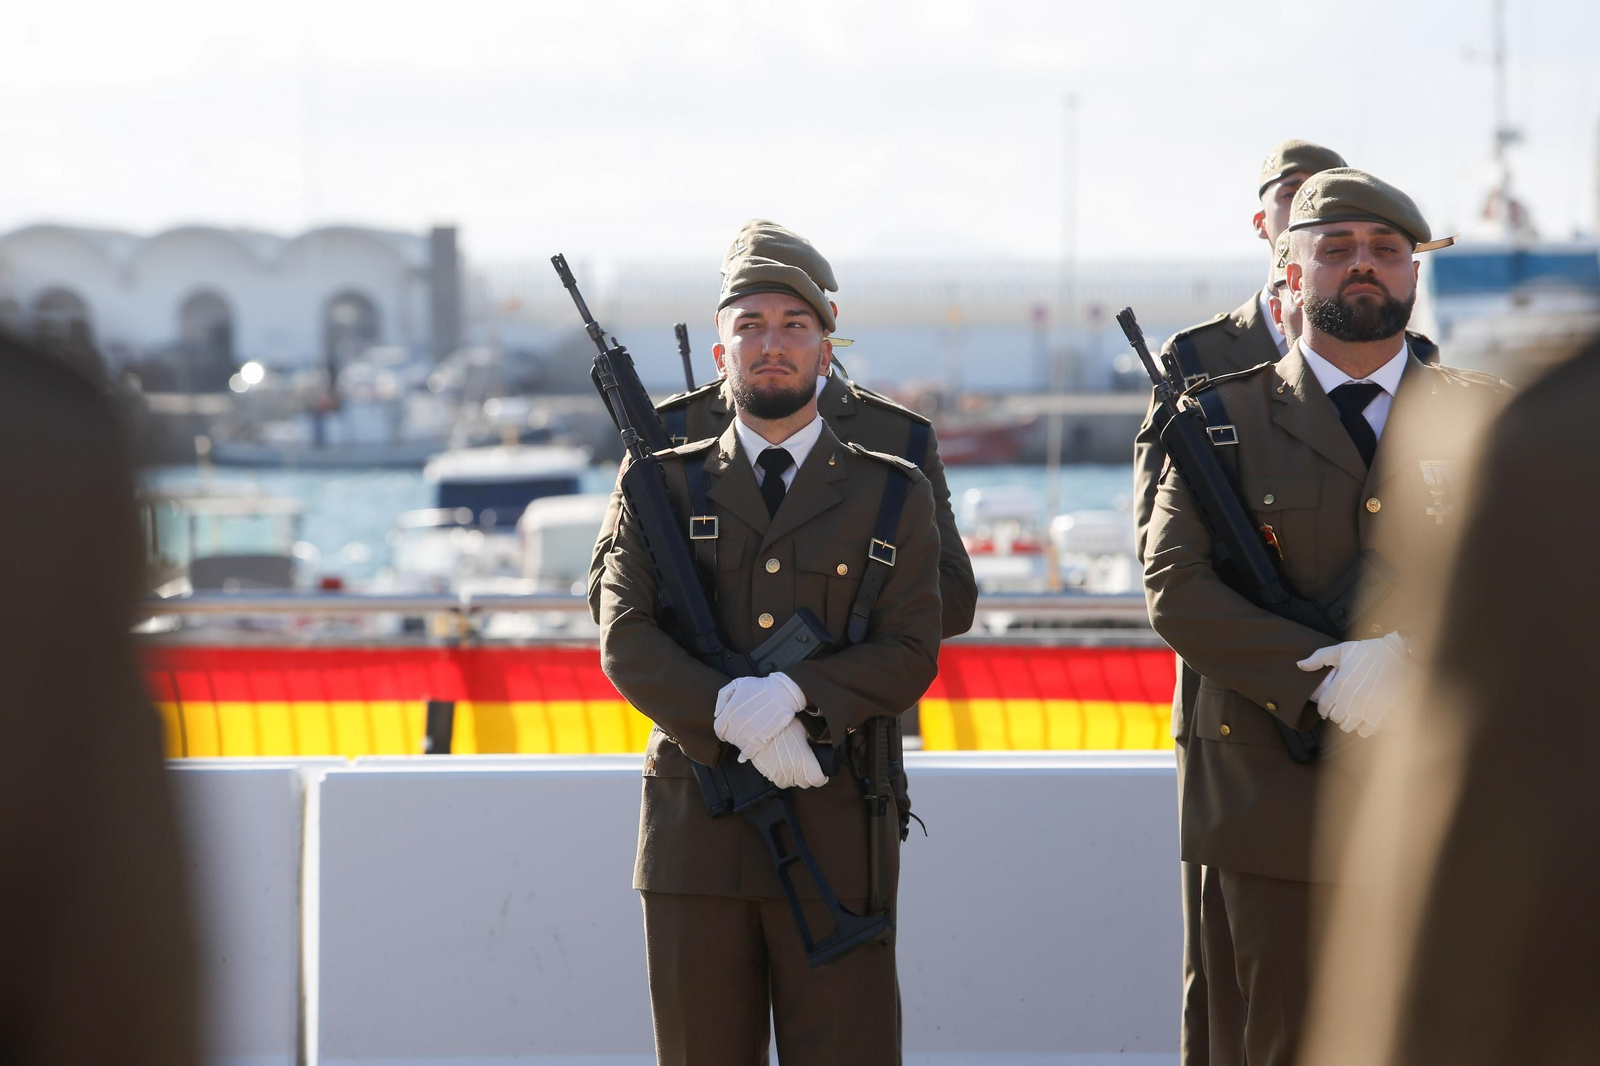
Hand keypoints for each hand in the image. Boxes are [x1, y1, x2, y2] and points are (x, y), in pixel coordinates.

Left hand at [713, 673, 806, 758]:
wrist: (783, 692)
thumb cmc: (760, 686)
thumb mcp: (737, 683)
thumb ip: (723, 697)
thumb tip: (717, 714)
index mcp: (730, 710)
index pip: (718, 728)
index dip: (721, 731)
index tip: (725, 732)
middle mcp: (737, 722)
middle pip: (728, 737)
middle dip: (731, 736)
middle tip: (738, 733)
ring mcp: (749, 732)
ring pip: (738, 745)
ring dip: (740, 743)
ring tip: (745, 738)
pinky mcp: (761, 738)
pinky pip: (749, 752)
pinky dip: (746, 755)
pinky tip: (744, 756)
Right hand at [747, 717, 827, 788]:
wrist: (759, 727)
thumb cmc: (782, 726)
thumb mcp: (804, 729)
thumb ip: (814, 739)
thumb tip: (822, 741)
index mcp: (804, 762)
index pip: (819, 780)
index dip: (822, 776)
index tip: (822, 771)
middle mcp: (792, 772)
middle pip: (805, 783)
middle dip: (808, 775)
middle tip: (806, 762)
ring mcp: (778, 775)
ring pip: (791, 782)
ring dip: (794, 775)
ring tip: (791, 760)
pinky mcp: (767, 774)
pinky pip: (778, 778)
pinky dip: (781, 773)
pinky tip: (781, 760)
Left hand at [1296, 631, 1415, 737]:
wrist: (1399, 655)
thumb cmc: (1369, 651)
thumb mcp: (1341, 650)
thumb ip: (1318, 658)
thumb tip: (1299, 665)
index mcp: (1340, 685)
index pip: (1324, 707)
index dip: (1323, 709)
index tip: (1326, 709)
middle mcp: (1352, 699)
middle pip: (1336, 718)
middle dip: (1336, 714)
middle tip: (1340, 709)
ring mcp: (1367, 708)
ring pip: (1349, 726)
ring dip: (1348, 722)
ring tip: (1351, 715)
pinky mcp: (1382, 713)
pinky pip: (1366, 730)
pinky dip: (1363, 728)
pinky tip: (1364, 720)